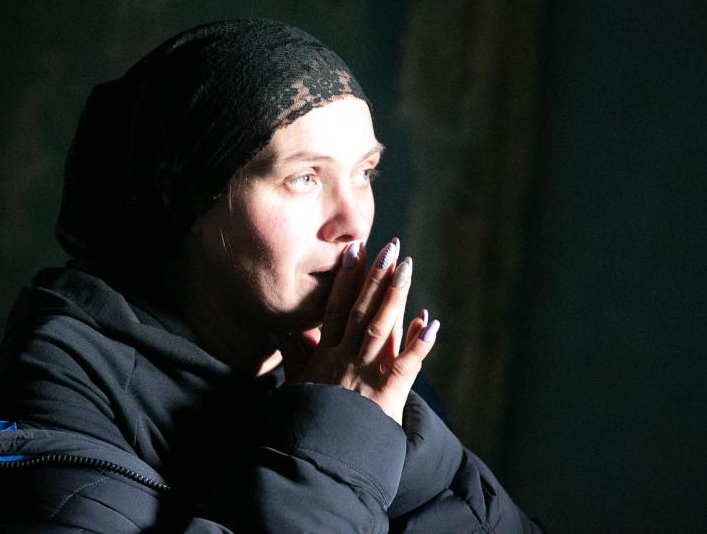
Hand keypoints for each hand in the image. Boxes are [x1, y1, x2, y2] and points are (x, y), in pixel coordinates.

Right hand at [278, 239, 440, 424]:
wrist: (316, 461)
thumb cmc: (309, 422)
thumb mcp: (297, 385)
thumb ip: (291, 353)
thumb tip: (274, 328)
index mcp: (325, 356)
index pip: (336, 309)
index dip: (346, 279)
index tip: (355, 249)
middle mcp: (345, 360)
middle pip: (361, 311)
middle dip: (375, 276)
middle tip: (389, 245)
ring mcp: (365, 377)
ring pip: (381, 329)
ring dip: (394, 296)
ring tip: (407, 266)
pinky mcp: (385, 398)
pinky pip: (405, 367)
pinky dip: (419, 345)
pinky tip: (432, 322)